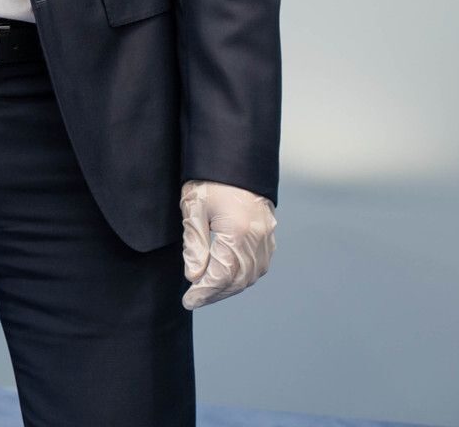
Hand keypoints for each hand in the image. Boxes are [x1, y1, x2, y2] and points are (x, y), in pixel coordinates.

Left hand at [180, 179, 275, 308]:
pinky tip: (228, 277)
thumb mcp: (194, 209)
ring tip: (208, 291)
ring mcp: (267, 236)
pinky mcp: (269, 232)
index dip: (205, 291)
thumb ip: (194, 244)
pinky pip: (259, 263)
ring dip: (230, 286)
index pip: (222, 274)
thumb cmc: (209, 180)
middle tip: (195, 300)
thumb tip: (194, 276)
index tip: (188, 301)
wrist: (234, 158)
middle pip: (239, 278)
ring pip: (252, 274)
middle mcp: (258, 237)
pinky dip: (243, 275)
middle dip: (216, 292)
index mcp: (238, 232)